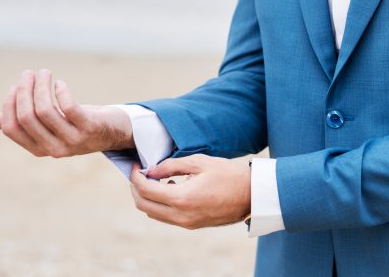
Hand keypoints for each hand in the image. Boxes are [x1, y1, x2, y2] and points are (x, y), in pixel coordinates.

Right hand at [0, 69, 134, 156]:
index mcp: (39, 149)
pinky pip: (69, 107)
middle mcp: (54, 149)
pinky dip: (61, 91)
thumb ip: (27, 124)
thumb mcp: (52, 126)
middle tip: (29, 73)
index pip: (13, 128)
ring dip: (41, 86)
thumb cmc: (80, 125)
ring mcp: (73, 139)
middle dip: (24, 90)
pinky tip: (61, 84)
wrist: (116, 132)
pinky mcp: (90, 128)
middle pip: (27, 117)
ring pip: (45, 110)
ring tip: (44, 73)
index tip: (15, 86)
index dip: (9, 105)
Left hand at [129, 154, 250, 229]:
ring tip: (155, 179)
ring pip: (153, 213)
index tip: (136, 165)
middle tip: (140, 173)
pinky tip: (170, 188)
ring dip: (147, 198)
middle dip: (136, 188)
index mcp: (181, 198)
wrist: (252, 195)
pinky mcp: (192, 225)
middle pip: (143, 205)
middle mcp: (180, 215)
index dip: (135, 177)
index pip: (145, 190)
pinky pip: (166, 217)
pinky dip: (160, 204)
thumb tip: (152, 170)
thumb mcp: (201, 162)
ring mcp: (186, 223)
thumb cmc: (230, 174)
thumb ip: (172, 165)